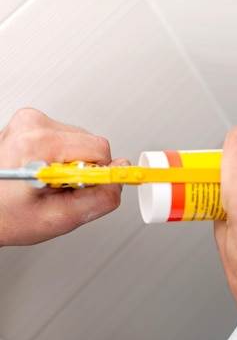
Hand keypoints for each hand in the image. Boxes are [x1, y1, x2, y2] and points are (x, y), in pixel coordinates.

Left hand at [0, 108, 128, 245]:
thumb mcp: (60, 218)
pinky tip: (45, 171)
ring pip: (83, 141)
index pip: (99, 149)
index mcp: (38, 143)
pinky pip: (69, 139)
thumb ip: (100, 198)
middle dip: (84, 171)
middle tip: (61, 190)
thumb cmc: (8, 216)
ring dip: (74, 164)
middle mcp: (33, 125)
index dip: (98, 175)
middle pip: (93, 144)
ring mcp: (31, 121)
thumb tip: (122, 176)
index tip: (89, 188)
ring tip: (50, 181)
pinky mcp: (32, 123)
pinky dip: (64, 158)